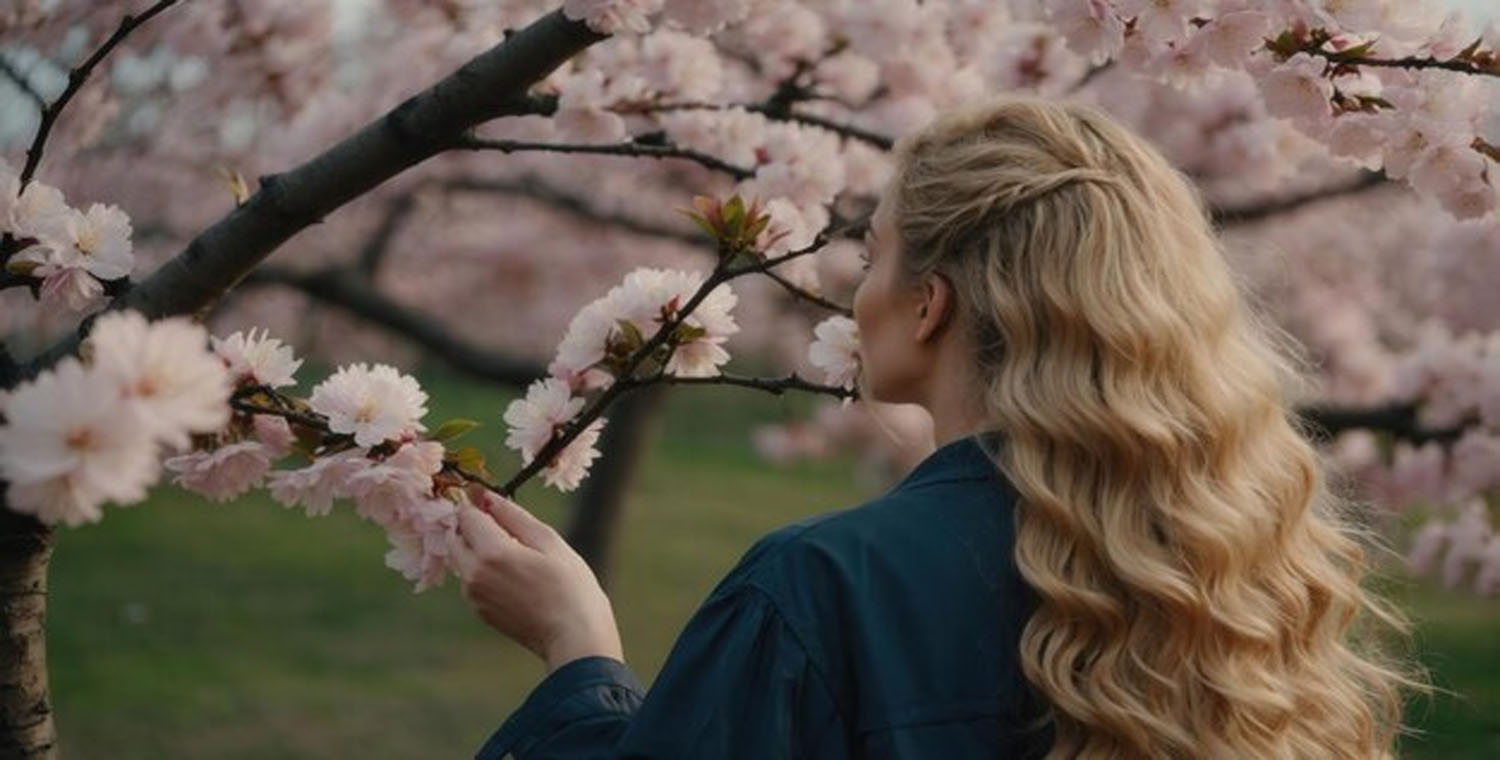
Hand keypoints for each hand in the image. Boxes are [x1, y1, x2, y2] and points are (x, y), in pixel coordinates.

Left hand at [453, 488, 623, 672]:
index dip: (475, 501)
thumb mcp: (548, 541)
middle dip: (472, 526)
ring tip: (513, 552)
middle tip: (502, 524)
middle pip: (455, 537)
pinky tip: (513, 576)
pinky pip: (471, 580)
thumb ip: (513, 515)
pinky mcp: (479, 611)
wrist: (573, 637)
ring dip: (476, 548)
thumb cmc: (570, 585)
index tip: (488, 497)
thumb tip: (487, 496)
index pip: (467, 515)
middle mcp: (474, 574)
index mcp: (492, 552)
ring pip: (461, 560)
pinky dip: (482, 570)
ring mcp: (473, 596)